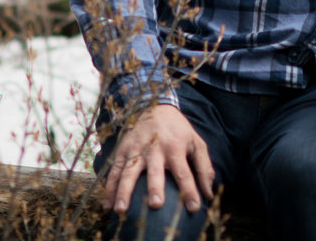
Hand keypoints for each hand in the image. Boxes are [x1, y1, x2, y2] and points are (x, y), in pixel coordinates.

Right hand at [101, 101, 214, 216]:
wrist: (156, 105)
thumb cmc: (178, 130)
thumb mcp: (196, 143)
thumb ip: (204, 167)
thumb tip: (208, 194)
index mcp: (175, 147)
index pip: (184, 172)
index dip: (190, 190)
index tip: (194, 208)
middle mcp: (155, 148)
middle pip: (155, 170)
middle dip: (155, 187)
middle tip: (155, 204)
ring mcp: (136, 149)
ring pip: (129, 171)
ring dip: (124, 190)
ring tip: (121, 209)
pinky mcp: (123, 149)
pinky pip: (114, 170)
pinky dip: (109, 187)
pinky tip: (107, 204)